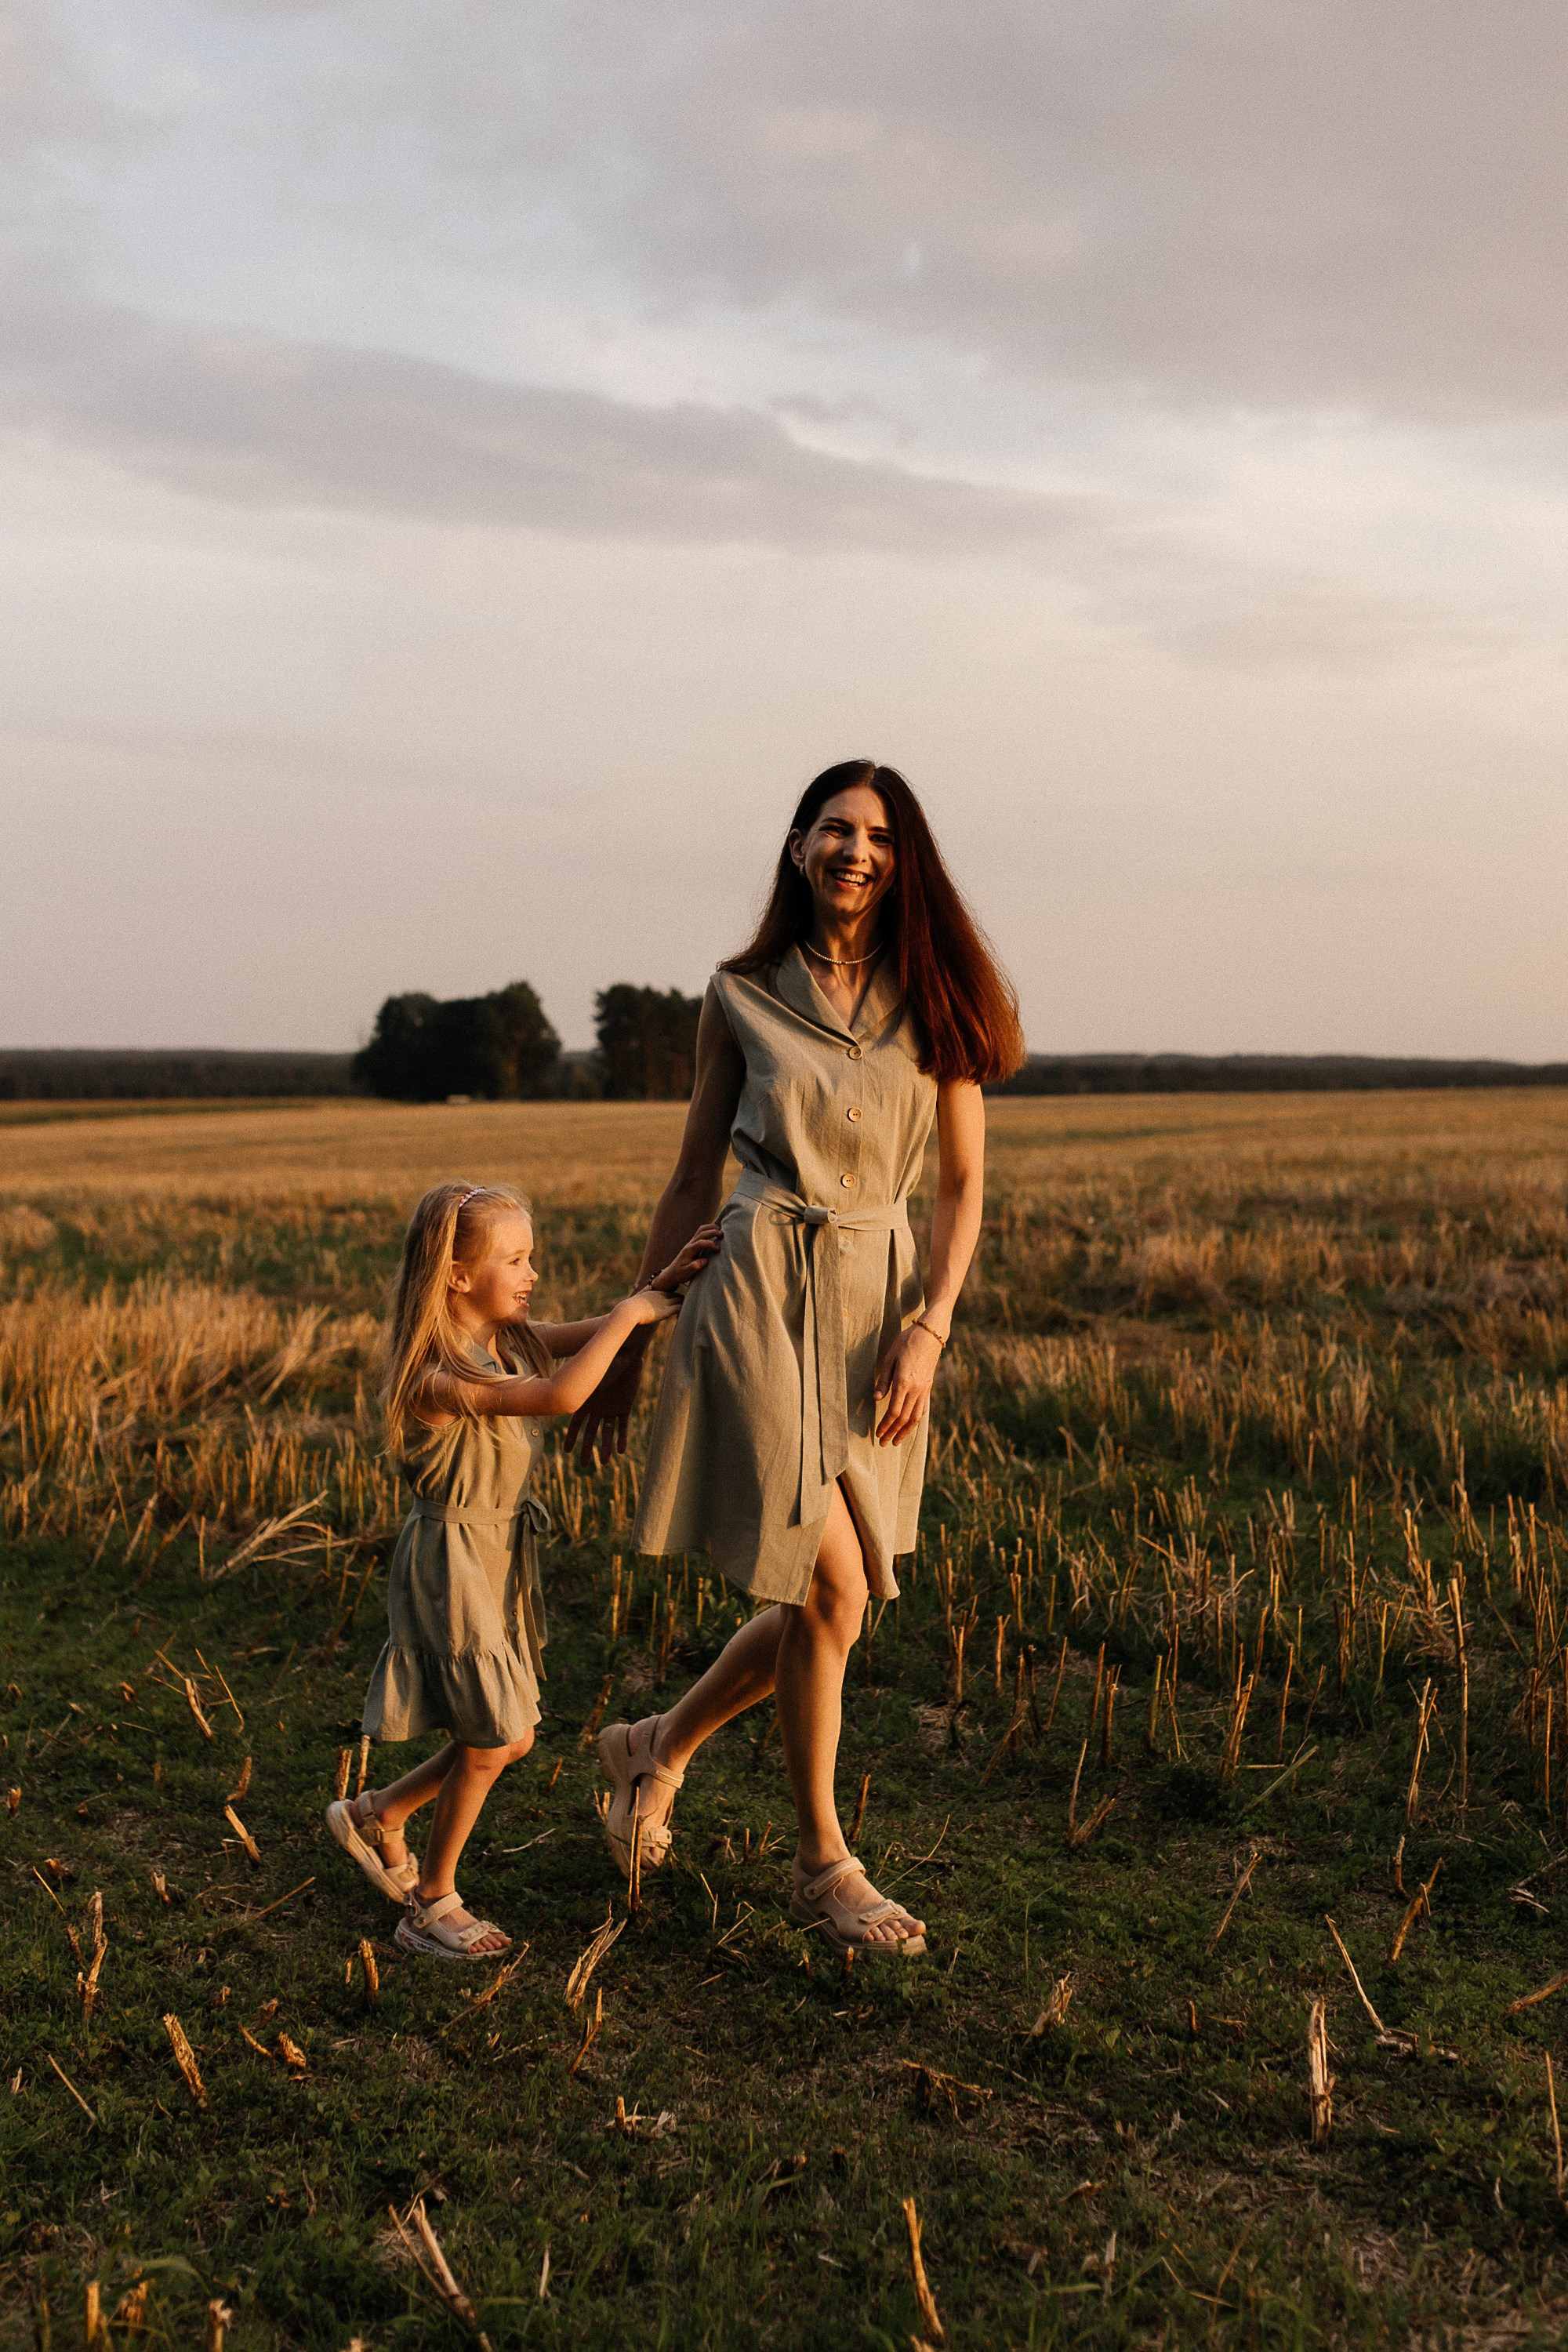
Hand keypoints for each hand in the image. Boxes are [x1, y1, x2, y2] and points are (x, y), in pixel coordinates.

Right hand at [565, 1326, 650, 1463]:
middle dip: (587, 1449)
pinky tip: (621, 1450)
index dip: (571, 1438)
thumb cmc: (606, 1359)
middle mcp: (596, 1407)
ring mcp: (610, 1408)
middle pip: (590, 1432)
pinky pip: (623, 1426)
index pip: (576, 1424)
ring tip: (605, 1462)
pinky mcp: (624, 1407)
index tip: (566, 1452)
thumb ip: (578, 1382)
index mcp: (585, 1401)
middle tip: (584, 1465)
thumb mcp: (589, 1373)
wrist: (626, 1354)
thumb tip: (556, 1382)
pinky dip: (622, 1438)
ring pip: (607, 1432)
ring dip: (606, 1447)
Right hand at [627, 1285, 680, 1326]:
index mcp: (655, 1292)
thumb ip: (638, 1300)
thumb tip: (633, 1302)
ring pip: (682, 1300)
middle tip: (685, 1310)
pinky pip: (681, 1308)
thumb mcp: (635, 1301)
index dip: (675, 1298)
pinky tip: (681, 1318)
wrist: (629, 1310)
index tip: (677, 1304)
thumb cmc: (629, 1308)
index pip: (670, 1293)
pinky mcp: (667, 1310)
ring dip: (685, 1306)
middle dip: (682, 1301)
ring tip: (686, 1314)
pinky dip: (684, 1312)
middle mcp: (662, 1296)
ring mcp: (665, 1302)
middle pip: (678, 1295)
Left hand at [652, 1223, 722, 1289]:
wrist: (673, 1272)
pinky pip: (701, 1232)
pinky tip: (716, 1231)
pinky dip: (709, 1229)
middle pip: (701, 1233)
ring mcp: (691, 1242)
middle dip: (712, 1232)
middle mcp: (690, 1244)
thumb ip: (694, 1267)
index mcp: (689, 1251)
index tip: (718, 1250)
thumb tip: (704, 1260)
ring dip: (711, 1228)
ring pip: (701, 1230)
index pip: (700, 1243)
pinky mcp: (694, 1243)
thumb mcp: (686, 1274)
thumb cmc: (680, 1274)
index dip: (710, 1244)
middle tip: (723, 1235)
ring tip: (721, 1230)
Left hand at [872, 1321, 944, 1446]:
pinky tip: (910, 1427)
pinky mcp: (928, 1387)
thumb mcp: (890, 1358)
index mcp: (904, 1383)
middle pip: (904, 1418)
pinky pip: (923, 1409)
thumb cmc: (906, 1343)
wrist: (930, 1335)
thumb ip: (883, 1380)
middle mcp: (916, 1389)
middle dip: (893, 1433)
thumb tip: (876, 1400)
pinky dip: (916, 1421)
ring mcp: (924, 1389)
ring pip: (916, 1417)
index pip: (894, 1412)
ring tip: (897, 1441)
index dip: (885, 1425)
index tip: (878, 1433)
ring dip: (905, 1431)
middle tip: (883, 1443)